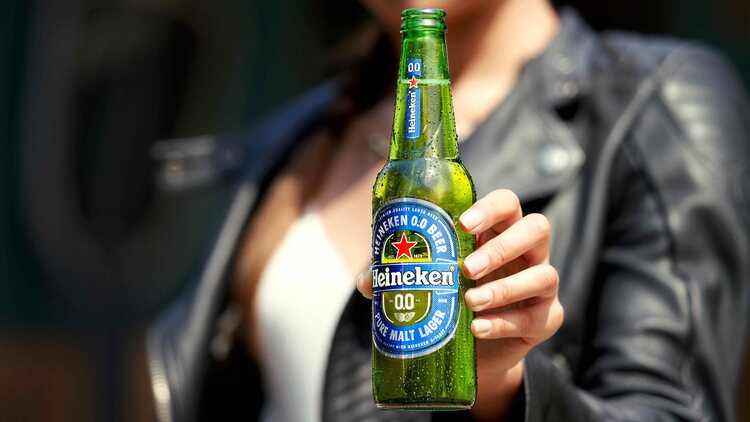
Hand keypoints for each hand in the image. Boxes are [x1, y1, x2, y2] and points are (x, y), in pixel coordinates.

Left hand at [358, 189, 562, 420]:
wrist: (471, 350)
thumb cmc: (449, 299)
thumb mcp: (423, 282)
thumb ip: (396, 275)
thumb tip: (368, 281)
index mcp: (497, 230)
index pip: (507, 204)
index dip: (490, 208)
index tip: (462, 223)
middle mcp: (526, 251)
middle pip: (536, 229)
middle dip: (501, 247)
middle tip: (466, 268)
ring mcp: (540, 284)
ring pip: (544, 274)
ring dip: (505, 288)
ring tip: (470, 302)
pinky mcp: (546, 318)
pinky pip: (537, 316)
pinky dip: (506, 322)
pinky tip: (478, 328)